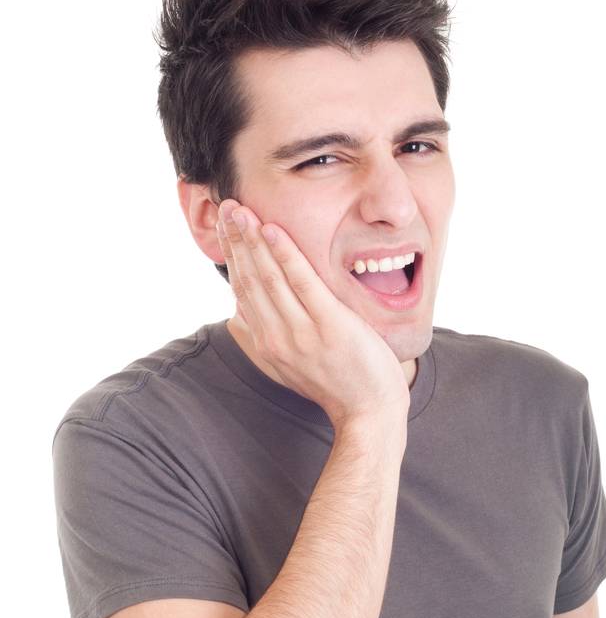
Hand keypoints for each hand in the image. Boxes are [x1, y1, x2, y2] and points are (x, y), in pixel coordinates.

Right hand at [216, 202, 409, 430]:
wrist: (368, 412)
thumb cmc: (334, 386)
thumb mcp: (286, 366)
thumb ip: (258, 340)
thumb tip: (234, 315)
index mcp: (266, 342)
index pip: (243, 289)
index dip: (233, 254)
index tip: (226, 225)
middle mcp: (277, 337)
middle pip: (250, 279)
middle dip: (236, 240)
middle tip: (227, 205)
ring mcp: (302, 332)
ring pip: (268, 277)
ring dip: (252, 240)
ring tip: (241, 210)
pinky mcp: (329, 326)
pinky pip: (303, 283)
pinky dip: (285, 255)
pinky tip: (272, 229)